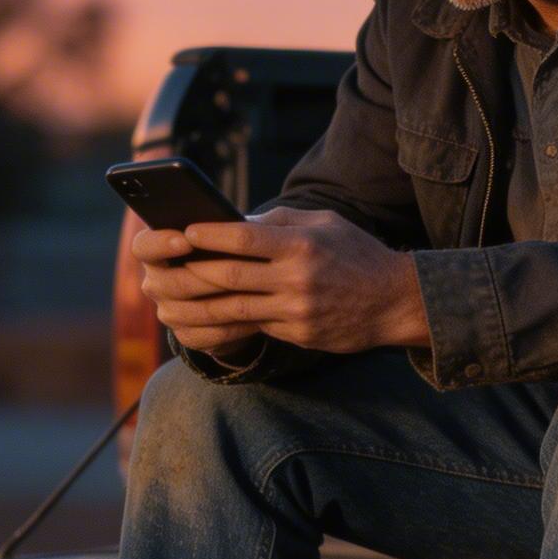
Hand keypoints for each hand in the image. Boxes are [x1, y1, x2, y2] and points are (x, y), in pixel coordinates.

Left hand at [133, 206, 429, 354]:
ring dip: (195, 305)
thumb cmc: (356, 254)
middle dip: (190, 272)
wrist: (395, 301)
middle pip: (228, 277)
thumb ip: (280, 223)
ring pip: (233, 309)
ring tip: (168, 299)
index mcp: (301, 246)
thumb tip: (234, 224)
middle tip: (162, 267)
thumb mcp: (324, 224)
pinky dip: (224, 323)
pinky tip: (200, 318)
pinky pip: (253, 327)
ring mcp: (296, 312)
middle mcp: (296, 280)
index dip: (207, 236)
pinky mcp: (298, 335)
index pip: (242, 239)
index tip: (182, 232)